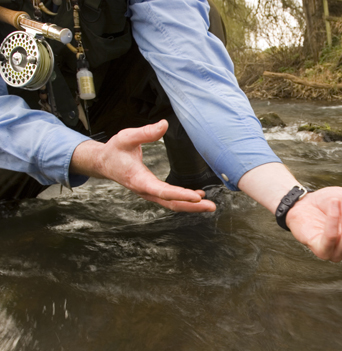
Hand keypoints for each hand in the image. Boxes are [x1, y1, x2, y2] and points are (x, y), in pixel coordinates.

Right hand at [70, 120, 215, 211]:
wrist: (103, 163)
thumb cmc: (114, 151)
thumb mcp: (126, 137)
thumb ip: (145, 132)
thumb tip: (164, 125)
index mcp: (138, 180)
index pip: (162, 191)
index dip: (179, 194)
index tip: (196, 196)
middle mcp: (145, 190)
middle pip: (171, 202)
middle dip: (192, 206)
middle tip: (211, 206)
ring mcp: (149, 193)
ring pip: (172, 203)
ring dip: (191, 206)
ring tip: (209, 205)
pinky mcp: (153, 191)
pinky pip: (170, 199)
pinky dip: (185, 200)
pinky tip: (198, 196)